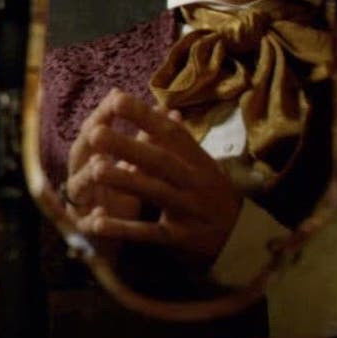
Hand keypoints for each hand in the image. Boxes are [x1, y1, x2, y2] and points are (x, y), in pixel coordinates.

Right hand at [65, 89, 144, 234]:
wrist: (116, 240)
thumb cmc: (125, 196)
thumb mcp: (137, 167)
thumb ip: (148, 142)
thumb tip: (169, 112)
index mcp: (93, 158)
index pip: (94, 130)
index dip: (102, 114)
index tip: (116, 98)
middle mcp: (81, 177)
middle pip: (78, 154)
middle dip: (89, 141)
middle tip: (101, 129)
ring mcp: (80, 203)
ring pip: (76, 187)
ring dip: (86, 176)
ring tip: (98, 166)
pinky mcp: (85, 230)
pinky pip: (86, 224)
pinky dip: (94, 220)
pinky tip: (103, 214)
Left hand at [72, 89, 241, 266]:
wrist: (242, 237)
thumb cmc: (210, 192)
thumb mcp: (200, 164)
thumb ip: (178, 140)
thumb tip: (162, 107)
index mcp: (198, 160)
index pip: (171, 133)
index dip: (145, 116)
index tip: (116, 99)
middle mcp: (196, 182)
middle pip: (161, 161)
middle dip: (128, 146)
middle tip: (95, 132)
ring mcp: (189, 210)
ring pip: (155, 192)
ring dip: (124, 181)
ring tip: (94, 170)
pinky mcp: (181, 238)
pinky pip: (150, 232)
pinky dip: (124, 228)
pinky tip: (97, 222)